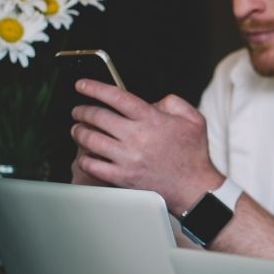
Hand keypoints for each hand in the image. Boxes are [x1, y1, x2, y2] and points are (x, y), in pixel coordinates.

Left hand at [68, 79, 222, 213]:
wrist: (195, 188)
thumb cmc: (194, 155)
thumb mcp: (194, 119)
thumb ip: (174, 102)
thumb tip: (153, 101)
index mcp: (152, 120)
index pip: (116, 97)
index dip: (95, 87)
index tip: (82, 85)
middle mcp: (137, 137)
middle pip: (97, 117)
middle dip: (82, 110)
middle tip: (78, 110)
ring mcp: (127, 158)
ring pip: (90, 140)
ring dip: (79, 132)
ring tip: (78, 129)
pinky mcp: (122, 177)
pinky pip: (92, 165)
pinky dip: (84, 158)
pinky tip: (85, 154)